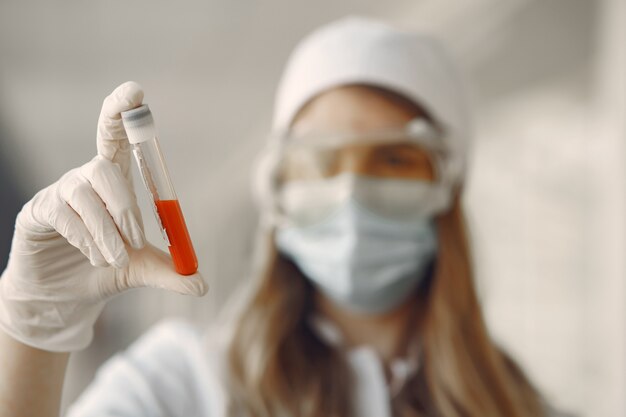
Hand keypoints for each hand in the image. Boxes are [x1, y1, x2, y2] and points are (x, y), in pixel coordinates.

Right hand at [0, 81, 206, 351]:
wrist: (64, 296)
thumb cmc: (105, 269)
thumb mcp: (142, 270)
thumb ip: (170, 273)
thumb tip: (203, 284)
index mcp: (116, 179)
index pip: (117, 135)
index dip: (122, 110)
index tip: (136, 91)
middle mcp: (87, 177)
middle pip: (104, 164)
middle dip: (125, 205)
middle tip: (137, 241)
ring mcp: (60, 192)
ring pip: (86, 195)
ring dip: (107, 231)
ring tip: (115, 259)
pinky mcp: (39, 211)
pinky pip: (64, 215)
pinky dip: (85, 239)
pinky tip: (92, 257)